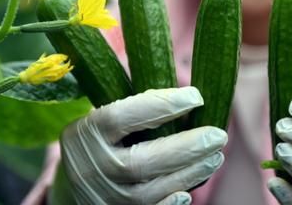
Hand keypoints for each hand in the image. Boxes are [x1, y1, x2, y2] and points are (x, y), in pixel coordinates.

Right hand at [59, 87, 226, 204]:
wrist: (72, 185)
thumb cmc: (100, 140)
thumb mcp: (104, 118)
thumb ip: (136, 109)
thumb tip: (187, 99)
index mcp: (87, 133)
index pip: (122, 117)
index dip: (161, 105)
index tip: (196, 97)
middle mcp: (93, 167)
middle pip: (141, 162)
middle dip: (186, 148)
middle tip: (219, 135)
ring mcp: (104, 196)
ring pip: (149, 192)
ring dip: (189, 174)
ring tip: (215, 157)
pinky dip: (169, 204)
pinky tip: (190, 191)